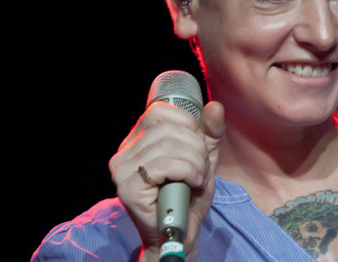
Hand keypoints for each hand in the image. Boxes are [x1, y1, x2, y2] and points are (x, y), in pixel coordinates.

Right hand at [109, 100, 225, 261]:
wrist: (181, 231)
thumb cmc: (189, 194)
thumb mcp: (205, 157)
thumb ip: (210, 132)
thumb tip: (215, 106)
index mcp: (137, 139)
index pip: (160, 111)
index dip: (188, 124)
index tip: (199, 146)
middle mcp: (124, 152)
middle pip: (168, 129)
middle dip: (196, 147)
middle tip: (202, 167)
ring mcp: (122, 170)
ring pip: (168, 146)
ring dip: (195, 162)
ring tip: (199, 177)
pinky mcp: (128, 187)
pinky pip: (164, 165)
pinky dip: (187, 171)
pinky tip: (193, 183)